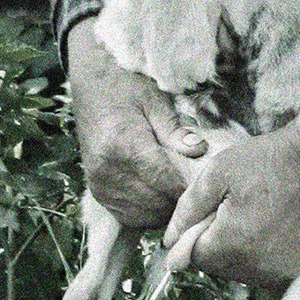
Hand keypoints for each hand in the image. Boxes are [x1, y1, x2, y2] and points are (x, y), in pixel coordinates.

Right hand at [65, 19, 207, 228]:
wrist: (90, 83)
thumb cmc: (125, 86)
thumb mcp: (155, 100)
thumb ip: (175, 130)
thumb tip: (199, 150)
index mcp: (124, 146)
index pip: (167, 182)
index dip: (191, 186)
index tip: (208, 183)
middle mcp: (108, 170)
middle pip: (158, 203)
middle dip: (181, 199)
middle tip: (197, 185)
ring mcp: (100, 184)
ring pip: (145, 215)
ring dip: (166, 208)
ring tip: (179, 189)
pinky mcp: (96, 191)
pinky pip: (128, 216)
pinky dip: (148, 211)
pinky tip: (159, 194)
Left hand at [161, 103, 299, 293]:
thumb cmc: (264, 162)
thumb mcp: (216, 174)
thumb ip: (187, 210)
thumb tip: (168, 242)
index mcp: (233, 243)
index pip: (195, 257)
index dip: (196, 234)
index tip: (212, 211)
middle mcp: (257, 266)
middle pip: (217, 267)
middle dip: (216, 243)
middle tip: (232, 210)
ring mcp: (279, 270)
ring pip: (239, 271)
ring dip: (237, 251)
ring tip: (251, 218)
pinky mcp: (295, 268)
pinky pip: (262, 271)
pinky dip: (258, 255)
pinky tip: (266, 229)